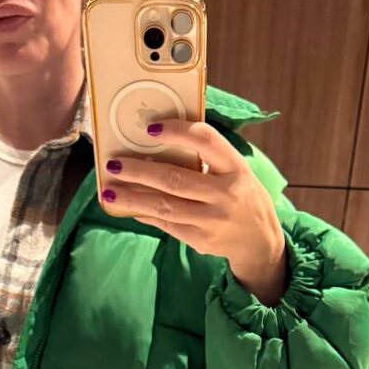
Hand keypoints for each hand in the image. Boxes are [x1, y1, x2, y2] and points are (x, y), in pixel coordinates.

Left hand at [100, 118, 286, 288]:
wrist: (259, 241)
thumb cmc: (241, 196)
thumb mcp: (235, 172)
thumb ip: (208, 158)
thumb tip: (157, 145)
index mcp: (235, 168)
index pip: (206, 141)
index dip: (177, 131)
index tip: (150, 127)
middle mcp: (225, 194)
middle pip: (175, 179)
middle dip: (139, 171)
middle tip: (114, 164)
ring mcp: (212, 220)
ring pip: (164, 206)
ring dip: (132, 197)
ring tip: (109, 190)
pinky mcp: (200, 239)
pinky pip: (166, 224)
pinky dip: (144, 214)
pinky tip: (127, 207)